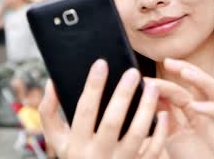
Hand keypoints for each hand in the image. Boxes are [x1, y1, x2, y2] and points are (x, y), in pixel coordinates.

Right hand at [39, 59, 168, 158]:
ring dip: (146, 108)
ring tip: (152, 86)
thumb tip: (52, 82)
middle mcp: (97, 155)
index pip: (84, 111)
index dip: (93, 86)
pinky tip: (163, 112)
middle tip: (133, 72)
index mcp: (76, 145)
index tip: (101, 63)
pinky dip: (161, 131)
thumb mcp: (58, 140)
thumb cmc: (76, 156)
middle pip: (112, 121)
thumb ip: (50, 112)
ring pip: (136, 134)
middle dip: (122, 95)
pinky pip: (153, 150)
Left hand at [147, 59, 213, 158]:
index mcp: (195, 112)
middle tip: (169, 62)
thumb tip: (150, 91)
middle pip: (204, 83)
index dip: (173, 77)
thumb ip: (164, 114)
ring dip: (202, 80)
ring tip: (185, 72)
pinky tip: (194, 106)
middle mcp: (209, 114)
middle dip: (188, 69)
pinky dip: (210, 109)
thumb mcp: (170, 133)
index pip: (185, 87)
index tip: (157, 67)